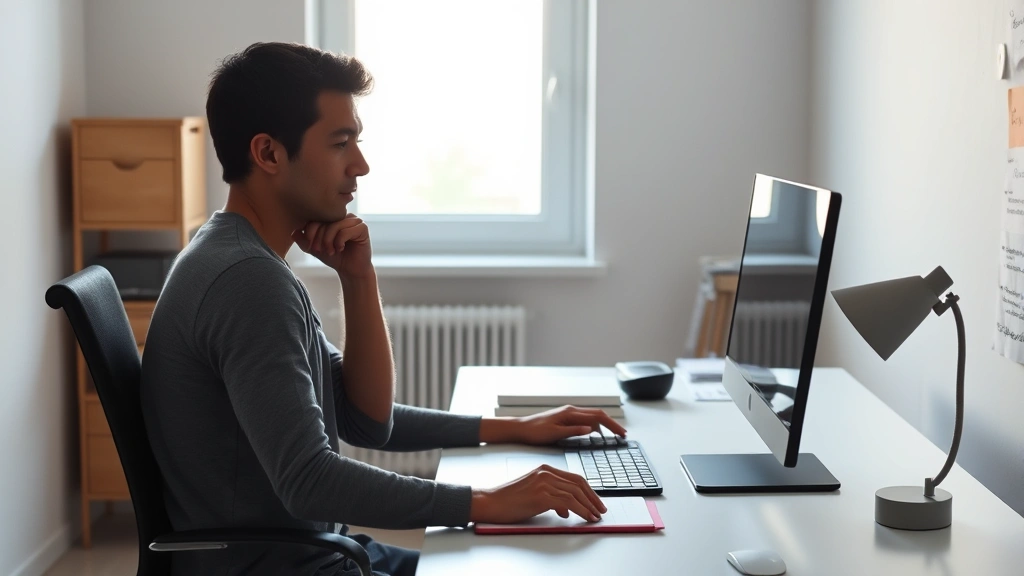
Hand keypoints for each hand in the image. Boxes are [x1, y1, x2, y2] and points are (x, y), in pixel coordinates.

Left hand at [291, 215, 372, 279]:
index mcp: (331, 217)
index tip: (310, 246)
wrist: (351, 270)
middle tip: (320, 250)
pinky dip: (339, 242)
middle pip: (325, 220)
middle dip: (319, 238)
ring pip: (334, 226)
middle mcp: (343, 216)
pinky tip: (340, 249)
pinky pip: (345, 231)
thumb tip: (293, 232)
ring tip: (330, 251)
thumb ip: (303, 240)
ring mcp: (354, 220)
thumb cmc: (334, 257)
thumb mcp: (314, 248)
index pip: (316, 217)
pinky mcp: (362, 227)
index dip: (309, 232)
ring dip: (328, 241)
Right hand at [470, 464, 606, 523]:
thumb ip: (551, 497)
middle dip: (593, 498)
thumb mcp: (534, 494)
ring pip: (575, 493)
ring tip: (595, 516)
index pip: (574, 477)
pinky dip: (581, 510)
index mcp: (545, 469)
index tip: (596, 501)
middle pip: (578, 483)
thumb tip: (566, 509)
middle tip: (601, 510)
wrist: (491, 502)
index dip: (588, 490)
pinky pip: (568, 502)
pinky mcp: (541, 495)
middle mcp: (546, 473)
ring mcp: (544, 483)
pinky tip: (586, 517)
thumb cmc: (509, 500)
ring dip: (589, 506)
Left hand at [511, 405, 626, 445]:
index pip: (597, 417)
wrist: (521, 428)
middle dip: (612, 424)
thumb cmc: (535, 432)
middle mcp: (571, 410)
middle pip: (598, 414)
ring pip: (593, 416)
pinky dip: (595, 426)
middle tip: (622, 435)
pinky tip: (597, 434)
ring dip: (605, 425)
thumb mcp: (554, 434)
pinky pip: (585, 420)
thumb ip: (573, 431)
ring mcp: (569, 413)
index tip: (621, 433)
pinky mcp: (566, 417)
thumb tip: (591, 430)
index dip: (612, 425)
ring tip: (614, 435)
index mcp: (570, 413)